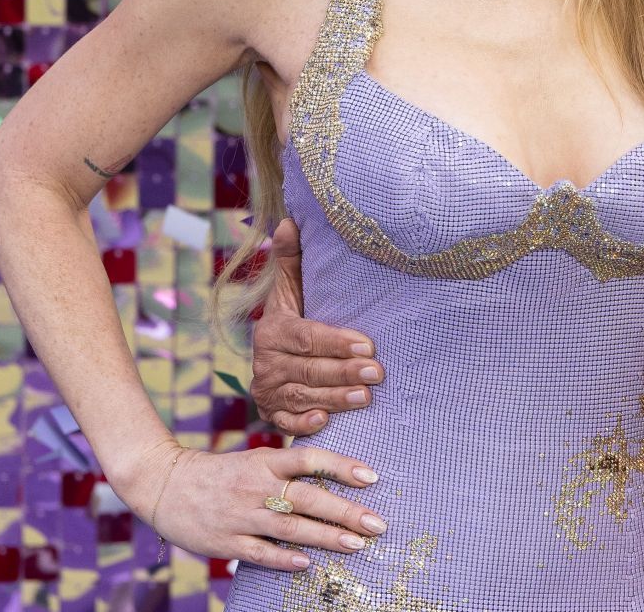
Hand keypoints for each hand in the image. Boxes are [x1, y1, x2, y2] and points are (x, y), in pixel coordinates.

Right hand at [119, 439, 386, 569]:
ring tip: (356, 545)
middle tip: (378, 523)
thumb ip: (288, 468)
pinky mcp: (226, 541)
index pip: (310, 459)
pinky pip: (260, 552)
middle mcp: (256, 486)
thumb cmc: (221, 472)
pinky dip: (284, 558)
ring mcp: (241, 514)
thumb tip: (333, 476)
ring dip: (325, 536)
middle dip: (346, 511)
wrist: (166, 484)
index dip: (342, 466)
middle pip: (308, 497)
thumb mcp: (254, 459)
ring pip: (290, 527)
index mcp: (265, 460)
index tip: (372, 477)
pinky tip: (308, 564)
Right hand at [252, 218, 381, 434]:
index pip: (306, 336)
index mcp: (272, 330)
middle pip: (309, 369)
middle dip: (344, 371)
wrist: (275, 361)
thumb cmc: (296, 319)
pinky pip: (286, 424)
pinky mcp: (272, 416)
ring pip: (303, 396)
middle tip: (378, 373)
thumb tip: (289, 220)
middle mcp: (265, 363)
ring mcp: (267, 392)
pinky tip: (326, 421)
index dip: (336, 342)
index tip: (368, 345)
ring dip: (336, 398)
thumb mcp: (292, 290)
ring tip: (367, 397)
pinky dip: (305, 424)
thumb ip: (292, 260)